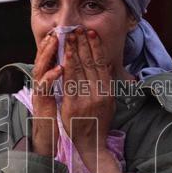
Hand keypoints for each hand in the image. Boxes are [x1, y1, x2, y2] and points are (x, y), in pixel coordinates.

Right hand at [31, 32, 62, 156]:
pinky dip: (51, 77)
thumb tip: (78, 68)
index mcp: (47, 81)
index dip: (56, 44)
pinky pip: (44, 87)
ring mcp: (39, 92)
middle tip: (58, 29)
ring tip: (55, 41)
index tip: (64, 31)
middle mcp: (41, 84)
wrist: (49, 138)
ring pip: (40, 68)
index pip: (50, 58)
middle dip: (51, 43)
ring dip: (48, 54)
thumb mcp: (65, 95)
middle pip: (43, 59)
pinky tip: (59, 69)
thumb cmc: (58, 117)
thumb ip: (68, 81)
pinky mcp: (40, 103)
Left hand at [61, 28, 115, 165]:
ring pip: (79, 69)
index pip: (101, 64)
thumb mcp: (109, 103)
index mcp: (108, 91)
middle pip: (90, 63)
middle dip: (83, 44)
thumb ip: (107, 84)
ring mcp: (86, 99)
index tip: (91, 34)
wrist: (92, 143)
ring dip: (73, 51)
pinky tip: (62, 56)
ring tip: (69, 36)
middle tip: (78, 28)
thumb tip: (107, 66)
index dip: (96, 47)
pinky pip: (68, 82)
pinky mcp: (73, 105)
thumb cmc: (99, 122)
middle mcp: (99, 93)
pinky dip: (66, 68)